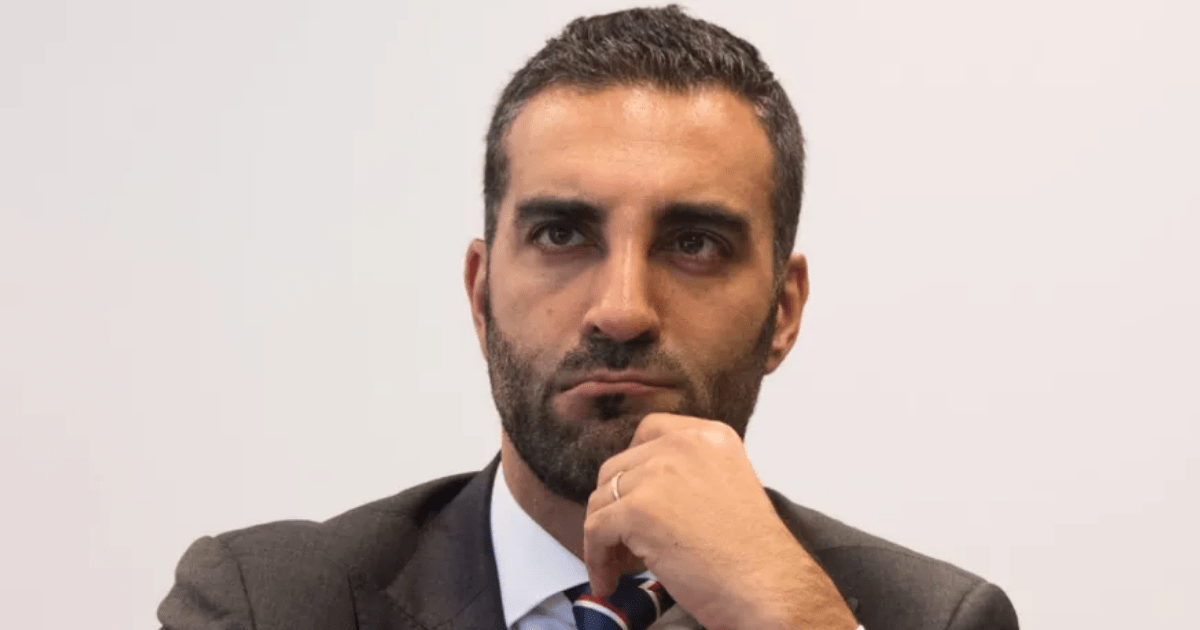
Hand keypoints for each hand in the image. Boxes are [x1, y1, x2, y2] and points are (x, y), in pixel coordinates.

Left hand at [583, 413, 857, 629]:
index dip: (634, 467)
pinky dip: (596, 558)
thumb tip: (636, 490)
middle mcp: (683, 444)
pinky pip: (596, 530)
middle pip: (619, 467)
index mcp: (710, 435)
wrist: (767, 587)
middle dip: (616, 507)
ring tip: (620, 566)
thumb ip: (687, 475)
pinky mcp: (637, 509)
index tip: (632, 497)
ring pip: (602, 500)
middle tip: (625, 545)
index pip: (649, 432)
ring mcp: (658, 473)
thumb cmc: (751, 554)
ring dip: (604, 536)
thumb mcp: (726, 486)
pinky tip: (610, 580)